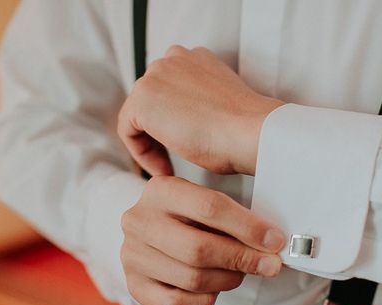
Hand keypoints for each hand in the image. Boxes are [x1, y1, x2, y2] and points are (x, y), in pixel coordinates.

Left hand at [118, 45, 283, 176]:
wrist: (253, 132)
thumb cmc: (247, 130)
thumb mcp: (224, 108)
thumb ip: (204, 105)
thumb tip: (195, 125)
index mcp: (197, 58)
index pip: (171, 87)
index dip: (175, 120)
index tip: (188, 143)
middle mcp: (174, 58)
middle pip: (152, 98)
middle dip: (160, 130)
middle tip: (175, 160)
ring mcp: (156, 76)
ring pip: (139, 114)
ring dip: (153, 143)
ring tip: (171, 167)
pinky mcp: (142, 99)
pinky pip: (129, 131)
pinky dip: (143, 154)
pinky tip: (165, 169)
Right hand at [120, 176, 284, 304]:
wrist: (153, 233)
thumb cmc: (192, 217)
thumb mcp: (209, 203)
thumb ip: (238, 218)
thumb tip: (272, 244)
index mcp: (161, 190)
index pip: (210, 208)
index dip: (249, 228)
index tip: (276, 241)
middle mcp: (139, 221)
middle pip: (199, 248)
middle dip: (243, 259)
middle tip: (269, 265)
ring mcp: (132, 255)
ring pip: (192, 279)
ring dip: (228, 280)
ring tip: (239, 273)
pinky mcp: (134, 285)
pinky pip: (177, 304)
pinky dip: (206, 301)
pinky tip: (215, 289)